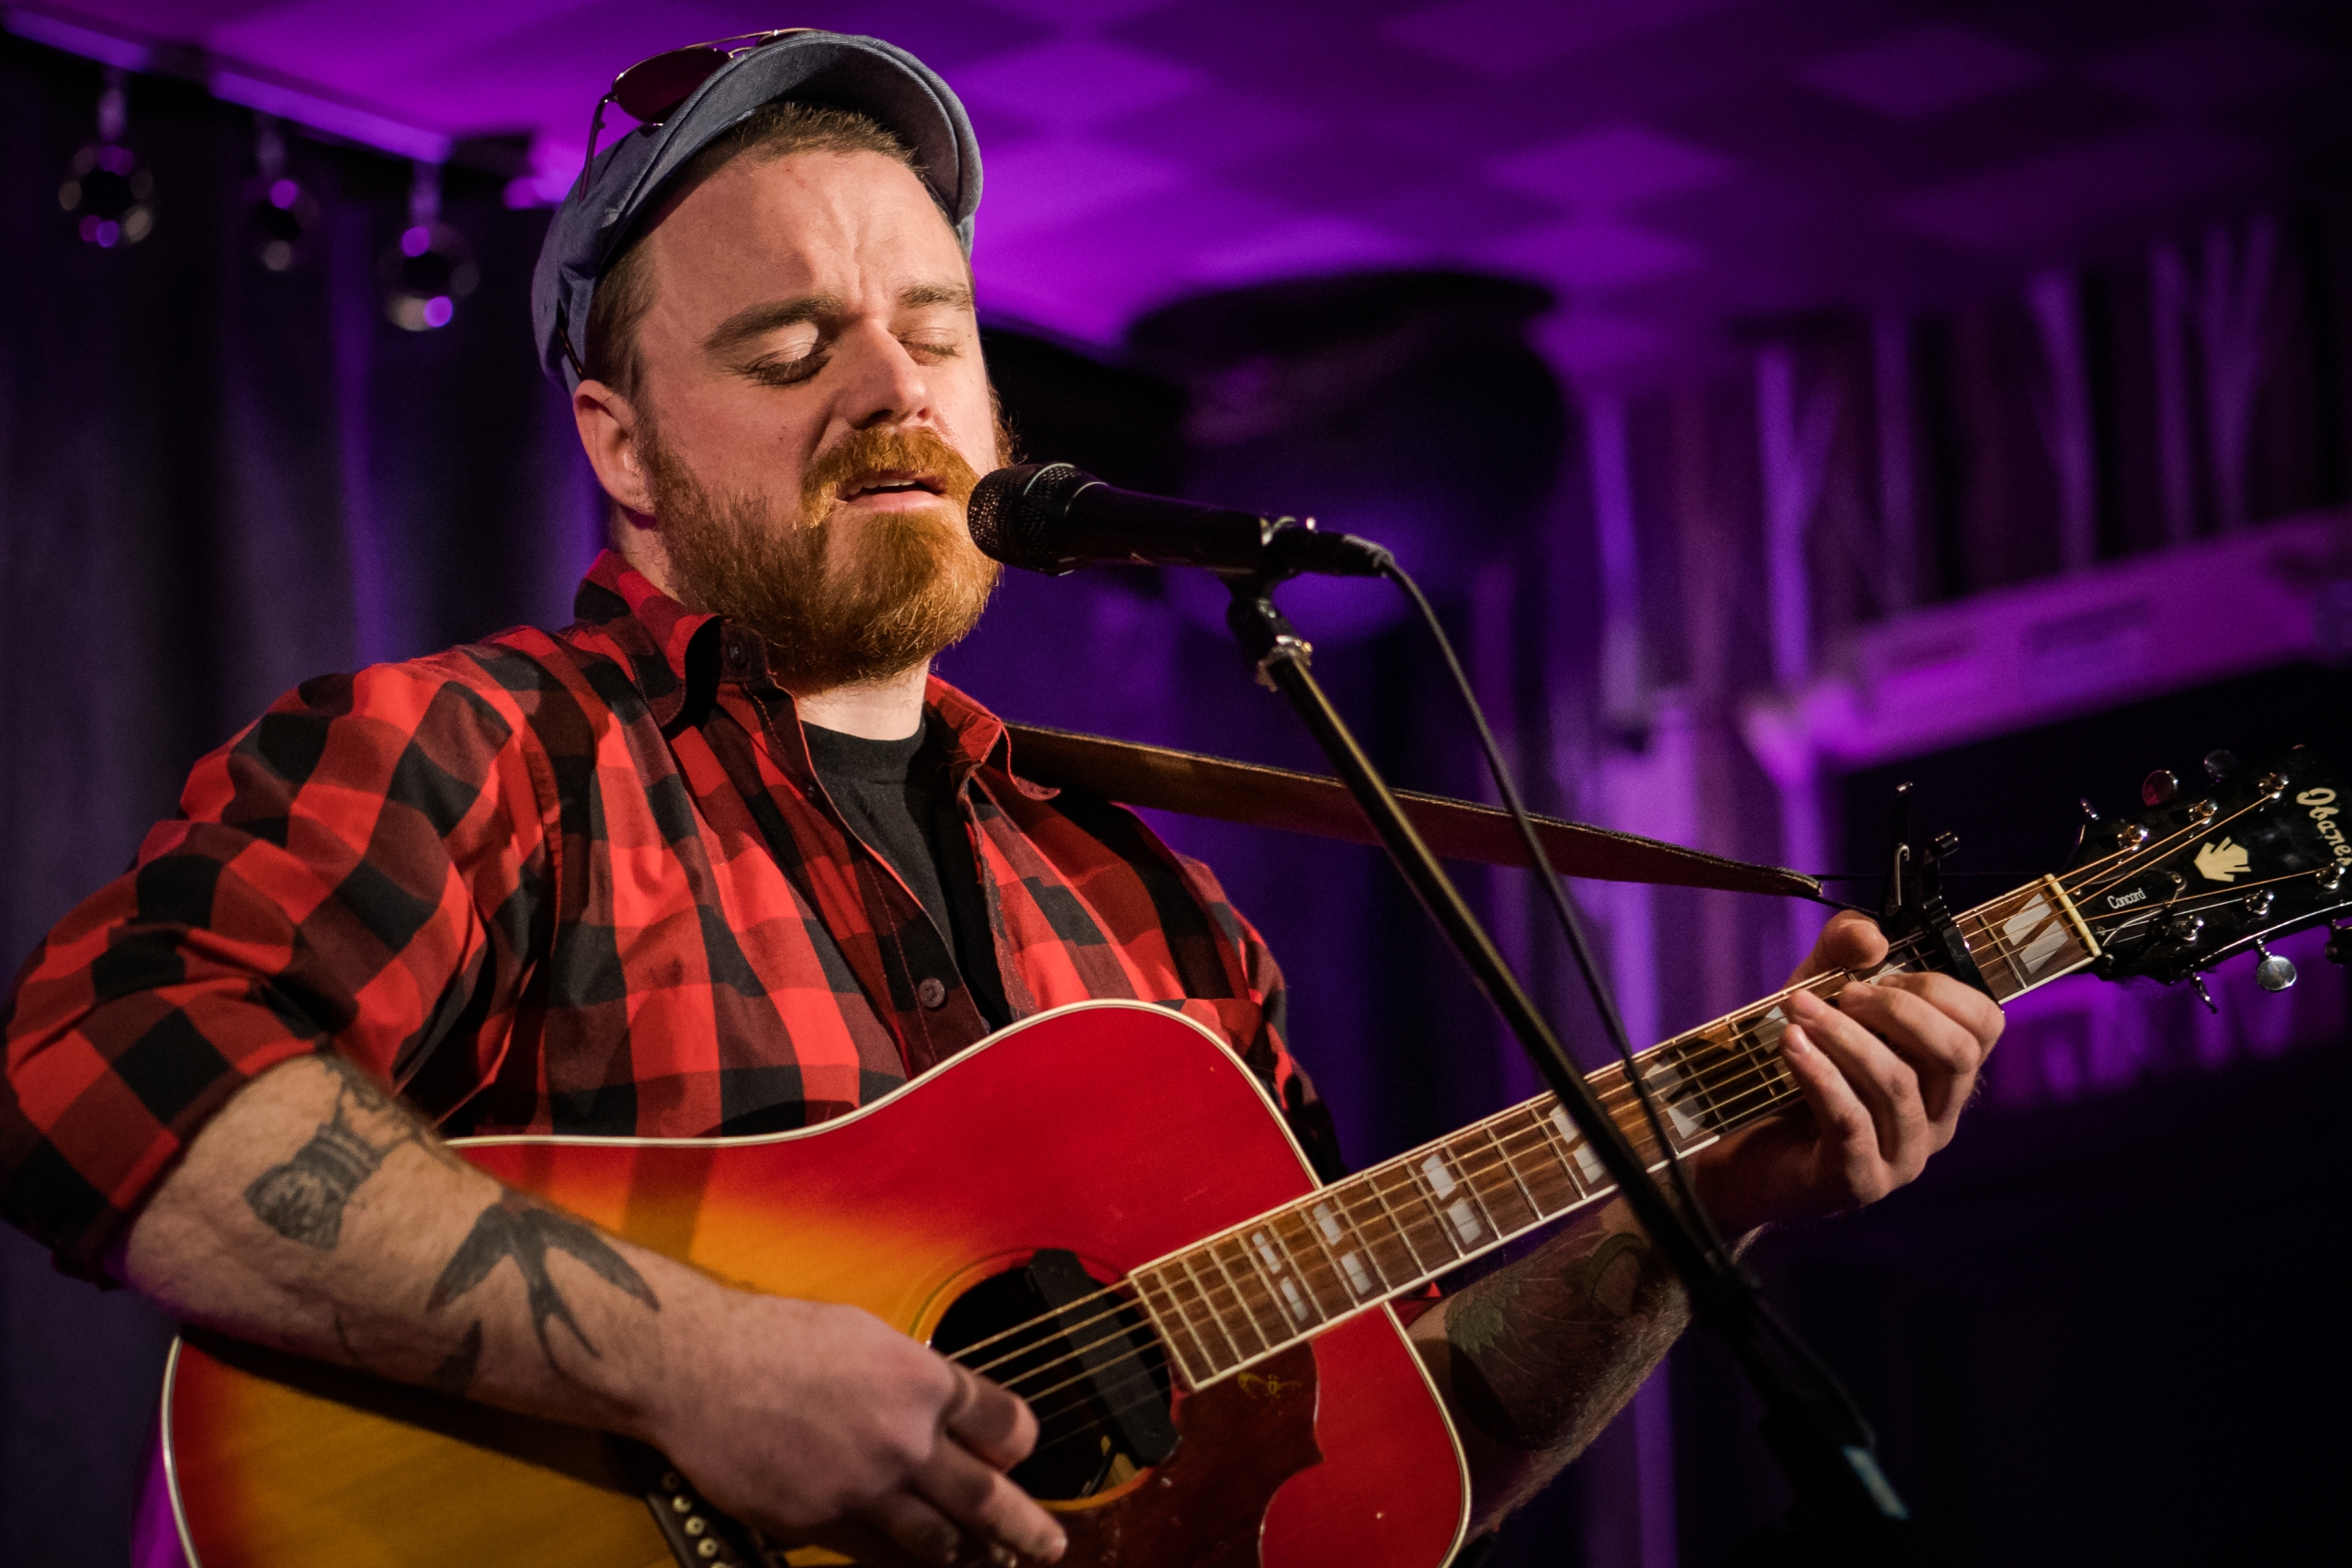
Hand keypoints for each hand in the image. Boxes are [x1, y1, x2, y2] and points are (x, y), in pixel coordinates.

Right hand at [645, 1288, 1066, 1566]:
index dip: (1019, 1443)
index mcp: (923, 1381)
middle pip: (987, 1497)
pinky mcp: (820, 1522)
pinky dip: (901, 1560)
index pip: (1006, 1425)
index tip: (1019, 1453)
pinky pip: (875, 1551)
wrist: (699, 1367)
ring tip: (991, 1563)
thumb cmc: (776, 1338)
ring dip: (969, 1555)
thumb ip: (915, 1376)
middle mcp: (904, 1438)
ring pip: (937, 1540)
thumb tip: (946, 1405)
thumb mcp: (867, 1335)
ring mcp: (864, 1487)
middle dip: (1025, 1526)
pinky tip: (915, 1563)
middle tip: (1050, 1544)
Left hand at [1689, 910, 2003, 1235]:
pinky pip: (1851, 1121)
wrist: (1744, 1151)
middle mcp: (1937, 1119)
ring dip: (1844, 1036)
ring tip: (1797, 1009)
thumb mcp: (1818, 995)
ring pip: (1897, 1084)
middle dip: (1898, 1010)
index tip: (1881, 973)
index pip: (1985, 1025)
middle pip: (1955, 1054)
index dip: (1939, 988)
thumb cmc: (1795, 1070)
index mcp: (1943, 1075)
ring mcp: (1904, 1157)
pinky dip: (1819, 1074)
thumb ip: (1843, 953)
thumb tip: (1871, 937)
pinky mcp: (1860, 1181)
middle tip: (1844, 992)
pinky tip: (1789, 1044)